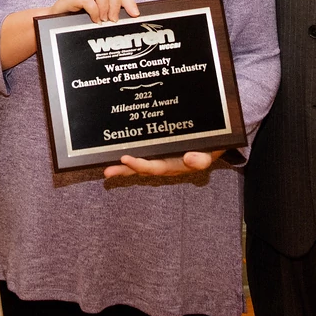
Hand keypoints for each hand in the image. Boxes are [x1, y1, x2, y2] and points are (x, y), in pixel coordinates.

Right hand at [49, 0, 139, 22]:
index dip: (129, 1)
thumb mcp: (99, 12)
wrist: (56, 18)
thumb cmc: (78, 15)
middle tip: (113, 19)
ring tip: (103, 19)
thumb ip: (112, 10)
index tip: (135, 14)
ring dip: (104, 7)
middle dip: (115, 4)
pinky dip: (94, 10)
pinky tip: (94, 19)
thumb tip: (132, 15)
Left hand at [103, 150, 222, 178]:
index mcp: (172, 165)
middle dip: (123, 170)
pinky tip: (115, 154)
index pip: (153, 166)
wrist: (209, 144)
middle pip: (140, 169)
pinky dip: (128, 155)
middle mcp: (162, 163)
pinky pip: (140, 154)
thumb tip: (189, 158)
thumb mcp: (207, 155)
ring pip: (137, 163)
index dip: (138, 164)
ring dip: (122, 166)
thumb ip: (201, 160)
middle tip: (107, 171)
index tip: (125, 158)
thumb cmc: (206, 150)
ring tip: (106, 169)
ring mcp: (158, 158)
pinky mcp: (156, 151)